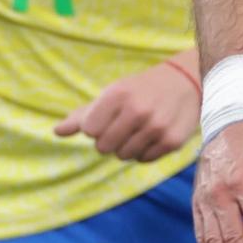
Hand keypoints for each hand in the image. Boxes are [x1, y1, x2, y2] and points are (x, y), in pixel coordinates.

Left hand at [55, 60, 200, 161]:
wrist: (186, 83)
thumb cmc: (140, 90)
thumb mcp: (112, 94)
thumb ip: (83, 115)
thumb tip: (56, 131)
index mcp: (118, 95)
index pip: (89, 131)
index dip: (96, 128)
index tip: (108, 118)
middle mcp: (138, 111)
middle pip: (104, 147)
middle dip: (110, 140)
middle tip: (124, 126)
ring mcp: (156, 127)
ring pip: (123, 156)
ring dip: (127, 146)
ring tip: (139, 130)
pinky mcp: (172, 141)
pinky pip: (144, 159)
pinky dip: (145, 151)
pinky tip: (152, 135)